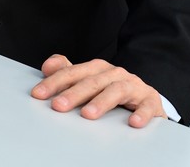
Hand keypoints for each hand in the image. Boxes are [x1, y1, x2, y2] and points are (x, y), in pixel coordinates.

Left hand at [31, 54, 167, 127]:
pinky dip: (141, 113)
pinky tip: (132, 123)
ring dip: (101, 102)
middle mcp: (115, 73)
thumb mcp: (90, 80)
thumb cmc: (112, 89)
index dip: (55, 82)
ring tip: (88, 115)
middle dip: (74, 93)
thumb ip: (68, 72)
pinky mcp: (150, 101)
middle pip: (92, 81)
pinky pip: (146, 106)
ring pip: (116, 90)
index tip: (38, 94)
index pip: (72, 72)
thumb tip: (47, 67)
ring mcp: (134, 86)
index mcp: (98, 68)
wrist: (147, 97)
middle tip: (58, 106)